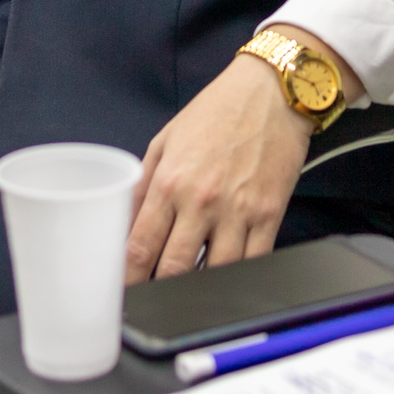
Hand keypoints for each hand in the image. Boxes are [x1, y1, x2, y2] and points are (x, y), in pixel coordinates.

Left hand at [126, 52, 315, 281]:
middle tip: (150, 302)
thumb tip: (125, 226)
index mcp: (170, 182)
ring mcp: (238, 212)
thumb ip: (141, 186)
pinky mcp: (269, 216)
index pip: (140, 246)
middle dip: (158, 291)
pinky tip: (226, 282)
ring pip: (214, 275)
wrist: (271, 91)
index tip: (122, 292)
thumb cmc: (217, 111)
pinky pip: (253, 263)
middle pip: (173, 269)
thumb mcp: (165, 141)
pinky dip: (238, 279)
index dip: (128, 279)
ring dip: (198, 290)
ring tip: (186, 296)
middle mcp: (201, 201)